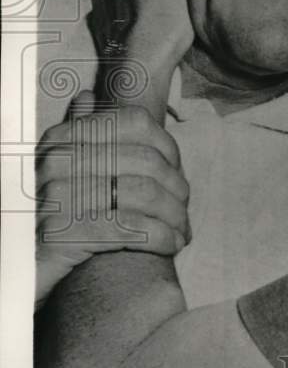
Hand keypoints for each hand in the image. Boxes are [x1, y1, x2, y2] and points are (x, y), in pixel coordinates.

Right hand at [35, 91, 190, 308]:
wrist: (24, 270)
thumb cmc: (54, 220)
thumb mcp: (65, 173)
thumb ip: (79, 136)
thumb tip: (86, 97)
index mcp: (61, 139)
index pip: (135, 123)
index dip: (169, 149)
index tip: (177, 176)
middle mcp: (56, 161)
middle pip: (146, 162)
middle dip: (176, 191)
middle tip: (184, 215)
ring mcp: (56, 196)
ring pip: (143, 195)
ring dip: (174, 217)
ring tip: (181, 234)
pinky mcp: (62, 234)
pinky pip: (130, 228)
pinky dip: (160, 238)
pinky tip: (170, 246)